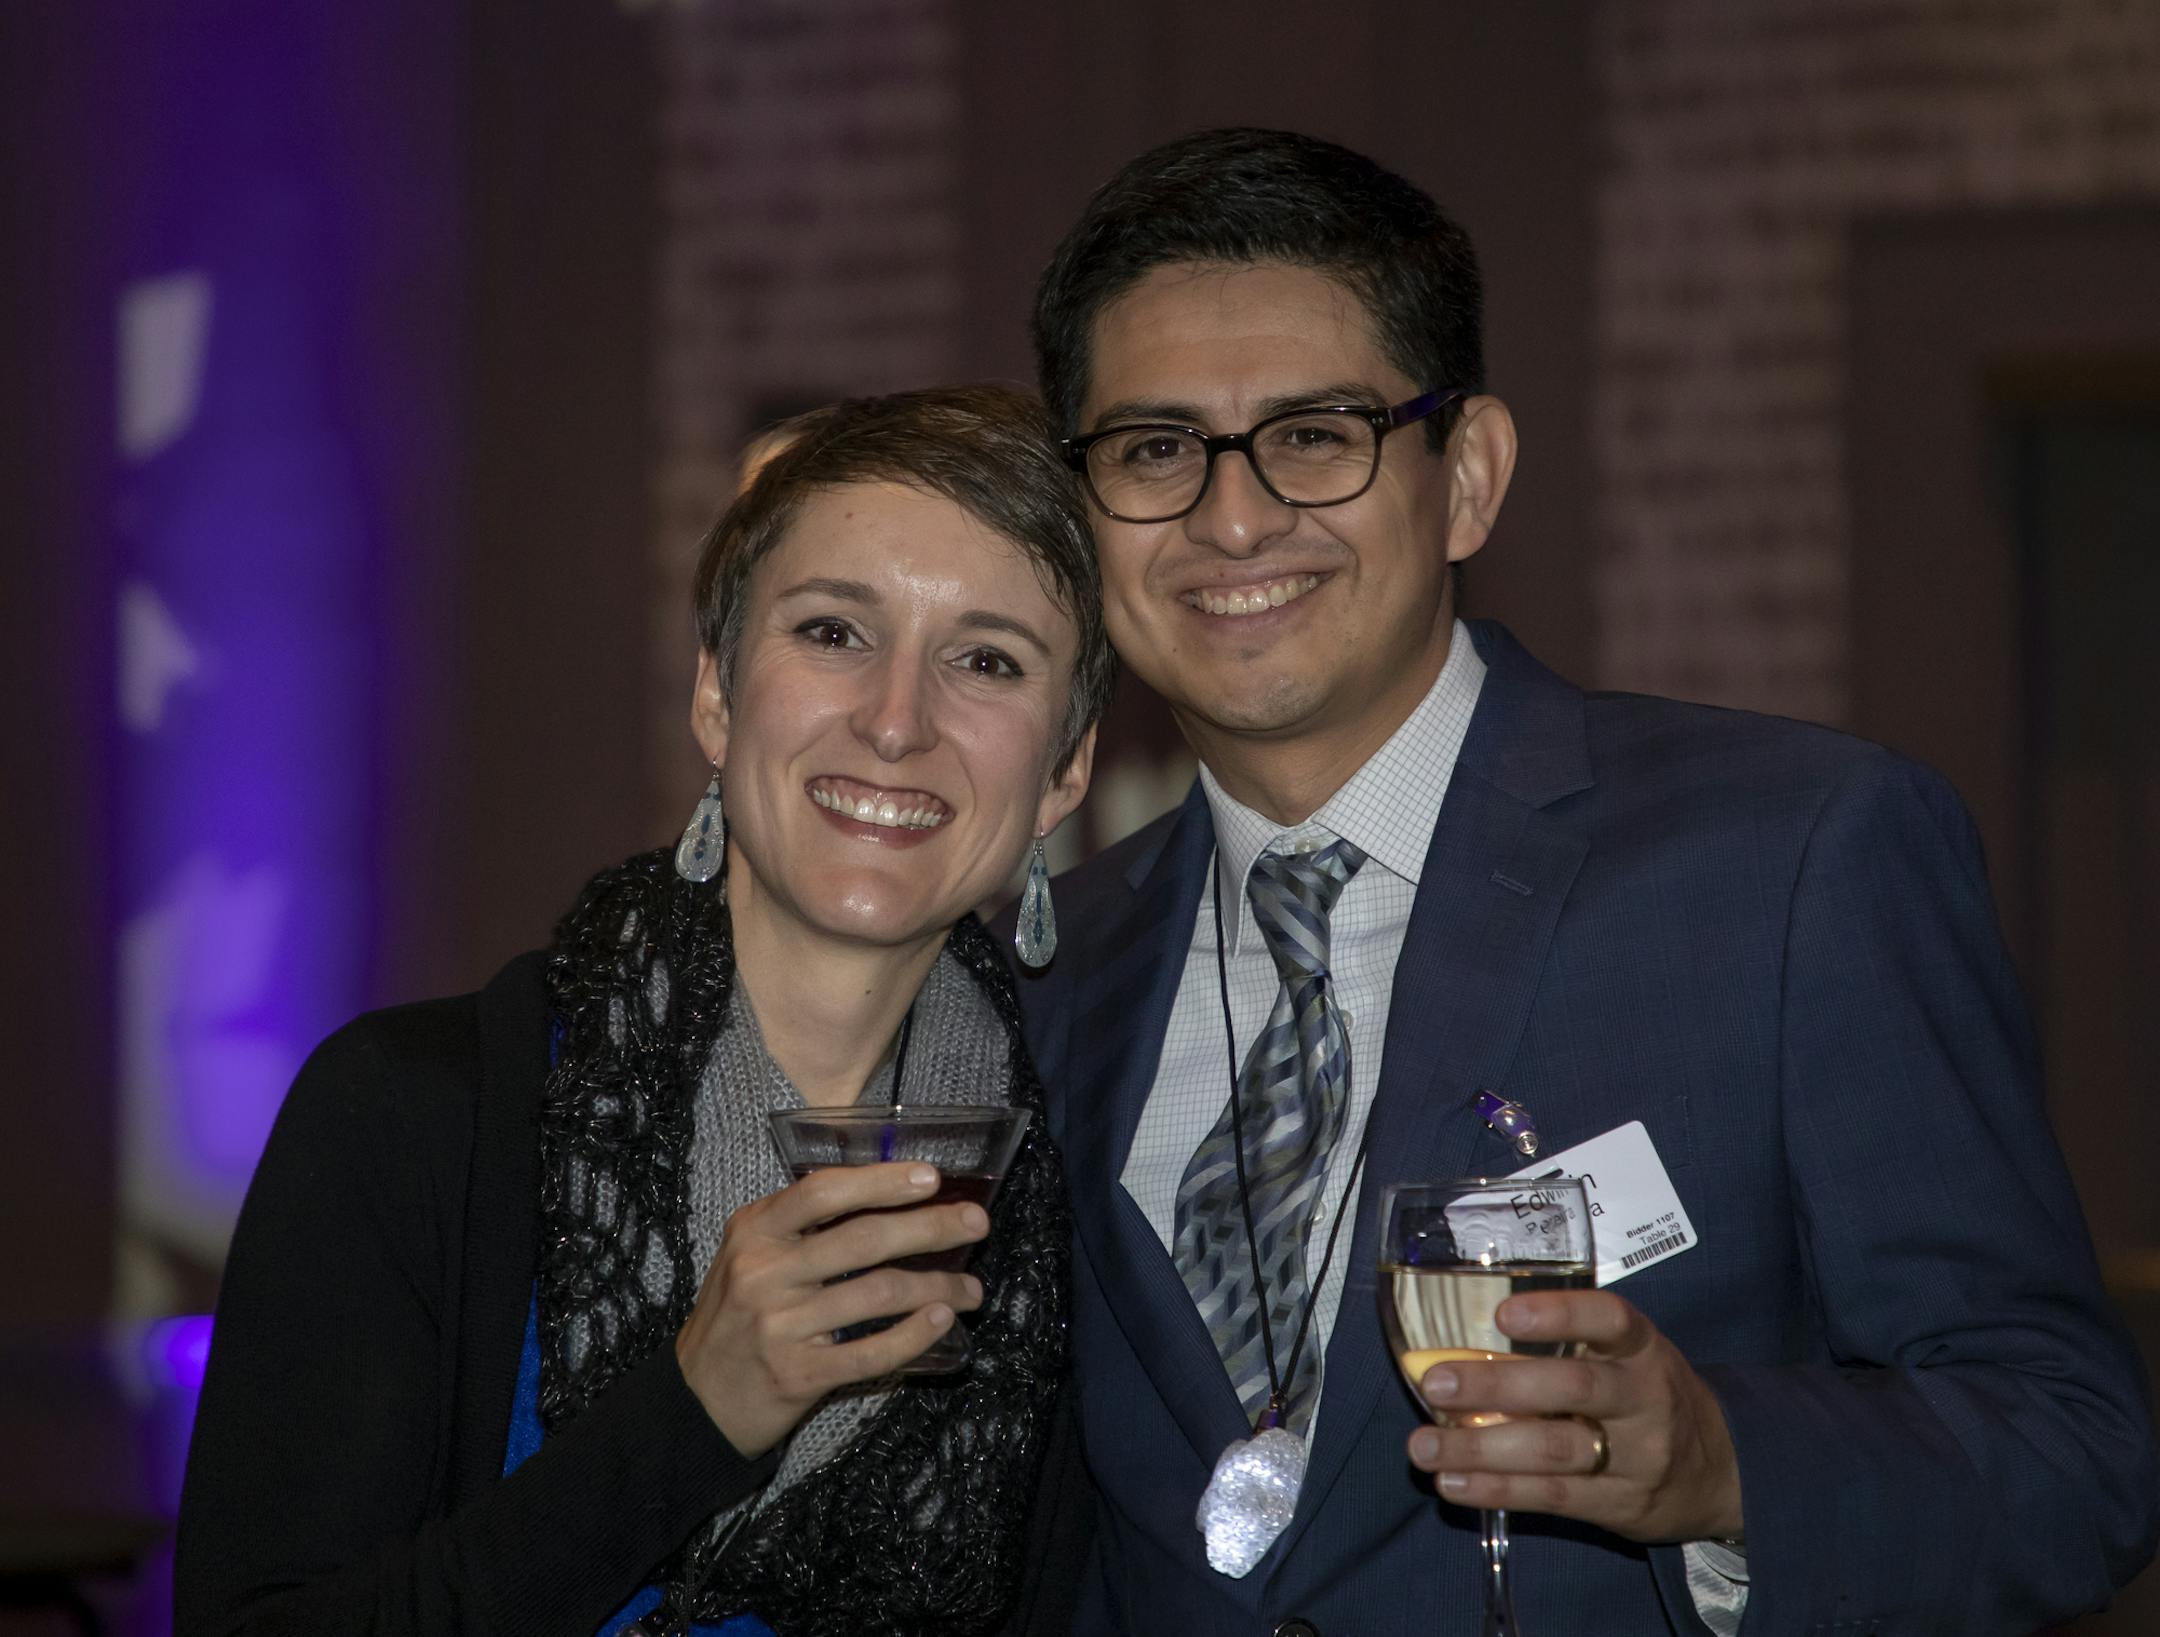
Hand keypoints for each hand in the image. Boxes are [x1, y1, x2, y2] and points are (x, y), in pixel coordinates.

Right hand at [673, 1161, 988, 1457]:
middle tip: (977, 1224)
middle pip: (863, 1238)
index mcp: (753, 1230)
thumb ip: (800, 1226)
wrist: (697, 1400)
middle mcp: (764, 1272)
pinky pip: (871, 1351)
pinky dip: (914, 1335)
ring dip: (938, 1287)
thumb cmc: (737, 1317)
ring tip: (971, 1288)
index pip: (823, 1190)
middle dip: (931, 1228)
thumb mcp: (749, 1255)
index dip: (881, 1181)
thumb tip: (889, 1197)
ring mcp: (780, 1325)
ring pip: (878, 1294)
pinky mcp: (798, 1374)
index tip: (931, 1178)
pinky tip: (941, 1321)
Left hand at [1404, 1289, 1743, 1543]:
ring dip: (1480, 1448)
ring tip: (1424, 1447)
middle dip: (1497, 1385)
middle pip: (1573, 1388)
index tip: (1502, 1314)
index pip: (1610, 1319)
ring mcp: (1637, 1456)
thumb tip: (1460, 1342)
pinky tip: (1452, 1484)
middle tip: (1436, 1382)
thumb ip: (1567, 1344)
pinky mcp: (1621, 1505)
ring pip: (1554, 1450)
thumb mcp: (1626, 1356)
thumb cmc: (1645, 1396)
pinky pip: (1552, 1498)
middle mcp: (1644, 1398)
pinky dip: (1496, 1490)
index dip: (1559, 1313)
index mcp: (1642, 1348)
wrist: (1722, 1471)